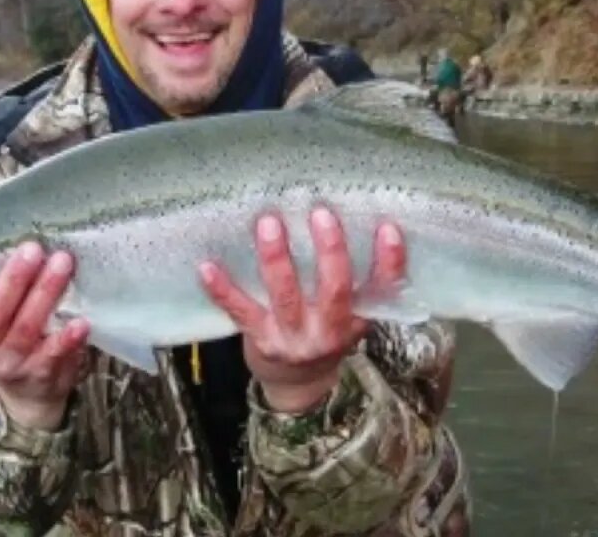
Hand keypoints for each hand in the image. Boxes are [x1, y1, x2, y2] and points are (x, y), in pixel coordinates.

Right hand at [0, 241, 89, 430]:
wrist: (29, 389)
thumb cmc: (4, 332)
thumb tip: (3, 229)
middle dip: (13, 281)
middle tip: (32, 249)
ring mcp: (9, 365)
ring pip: (25, 330)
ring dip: (45, 294)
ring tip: (62, 263)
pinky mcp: (40, 374)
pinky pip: (53, 355)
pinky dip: (67, 338)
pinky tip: (81, 321)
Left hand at [198, 207, 406, 412]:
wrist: (298, 385)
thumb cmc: (325, 332)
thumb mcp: (351, 313)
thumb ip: (353, 280)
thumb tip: (348, 214)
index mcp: (358, 318)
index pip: (383, 288)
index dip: (390, 261)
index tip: (388, 228)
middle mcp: (329, 330)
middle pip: (335, 289)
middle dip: (329, 250)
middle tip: (320, 213)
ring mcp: (293, 337)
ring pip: (286, 295)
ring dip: (277, 258)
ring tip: (269, 224)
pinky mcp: (261, 340)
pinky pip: (240, 311)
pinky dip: (222, 289)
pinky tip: (207, 266)